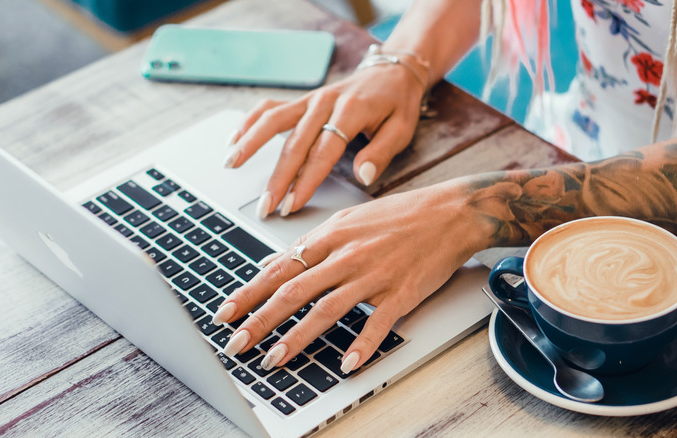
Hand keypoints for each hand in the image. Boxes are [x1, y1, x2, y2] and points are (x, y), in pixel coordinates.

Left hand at [211, 180, 489, 373]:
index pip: (279, 268)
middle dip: (260, 320)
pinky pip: (377, 323)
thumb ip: (312, 243)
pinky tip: (345, 364)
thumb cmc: (400, 215)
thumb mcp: (349, 219)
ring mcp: (373, 275)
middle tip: (236, 343)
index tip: (225, 313)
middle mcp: (346, 256)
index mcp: (331, 236)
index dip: (248, 293)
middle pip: (293, 291)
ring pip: (326, 309)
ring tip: (274, 359)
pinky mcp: (401, 293)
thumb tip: (276, 262)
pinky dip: (361, 345)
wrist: (451, 212)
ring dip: (297, 337)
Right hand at [224, 64, 426, 217]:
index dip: (305, 181)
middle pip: (294, 143)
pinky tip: (234, 140)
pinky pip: (270, 107)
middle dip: (277, 179)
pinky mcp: (302, 99)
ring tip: (231, 165)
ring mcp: (311, 98)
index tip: (292, 205)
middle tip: (265, 207)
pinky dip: (250, 121)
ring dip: (251, 144)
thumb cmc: (397, 105)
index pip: (323, 152)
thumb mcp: (401, 129)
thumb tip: (363, 177)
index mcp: (351, 111)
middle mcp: (325, 102)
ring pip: (273, 120)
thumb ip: (381, 153)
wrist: (393, 71)